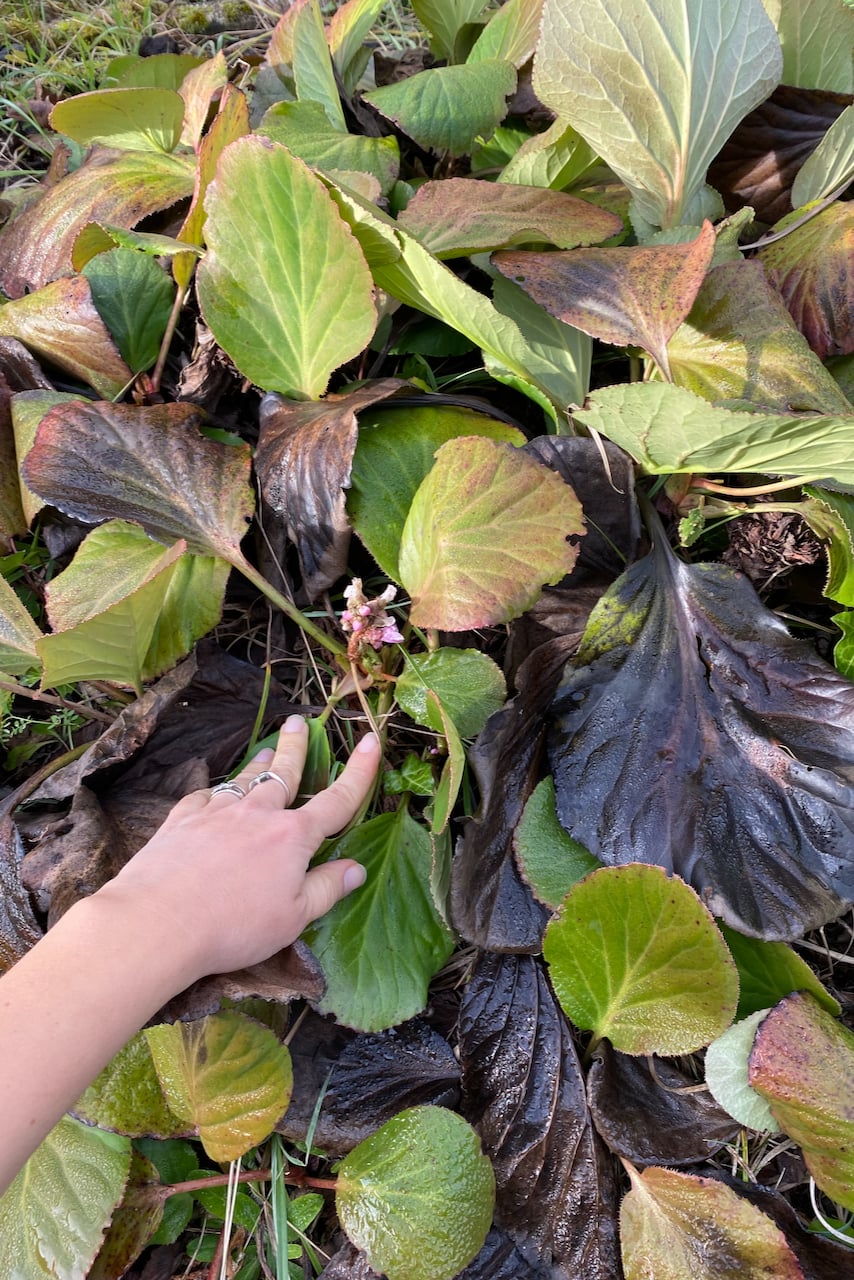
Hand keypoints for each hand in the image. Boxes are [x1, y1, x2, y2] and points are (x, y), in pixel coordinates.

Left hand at [97, 716, 380, 981]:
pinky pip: (206, 795)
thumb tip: (356, 868)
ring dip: (260, 762)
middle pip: (284, 771)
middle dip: (296, 745)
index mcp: (293, 836)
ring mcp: (217, 811)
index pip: (337, 799)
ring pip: (246, 778)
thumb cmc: (234, 925)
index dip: (359, 771)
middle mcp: (258, 812)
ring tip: (267, 748)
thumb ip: (327, 888)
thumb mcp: (294, 917)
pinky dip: (216, 791)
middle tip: (299, 722)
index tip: (371, 741)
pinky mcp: (182, 818)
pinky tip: (215, 794)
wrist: (158, 921)